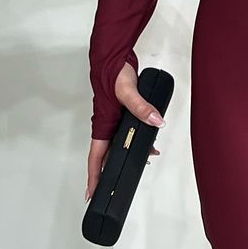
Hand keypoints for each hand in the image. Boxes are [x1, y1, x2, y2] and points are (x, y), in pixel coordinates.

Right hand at [84, 59, 164, 202]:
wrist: (113, 55)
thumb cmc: (112, 71)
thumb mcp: (127, 90)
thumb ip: (142, 107)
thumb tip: (156, 122)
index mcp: (103, 123)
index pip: (96, 156)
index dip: (94, 176)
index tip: (91, 193)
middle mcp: (107, 124)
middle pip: (106, 155)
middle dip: (109, 174)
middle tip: (114, 191)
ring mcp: (114, 119)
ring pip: (119, 144)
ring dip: (128, 155)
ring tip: (142, 163)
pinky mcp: (122, 113)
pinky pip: (127, 132)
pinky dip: (137, 140)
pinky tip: (149, 143)